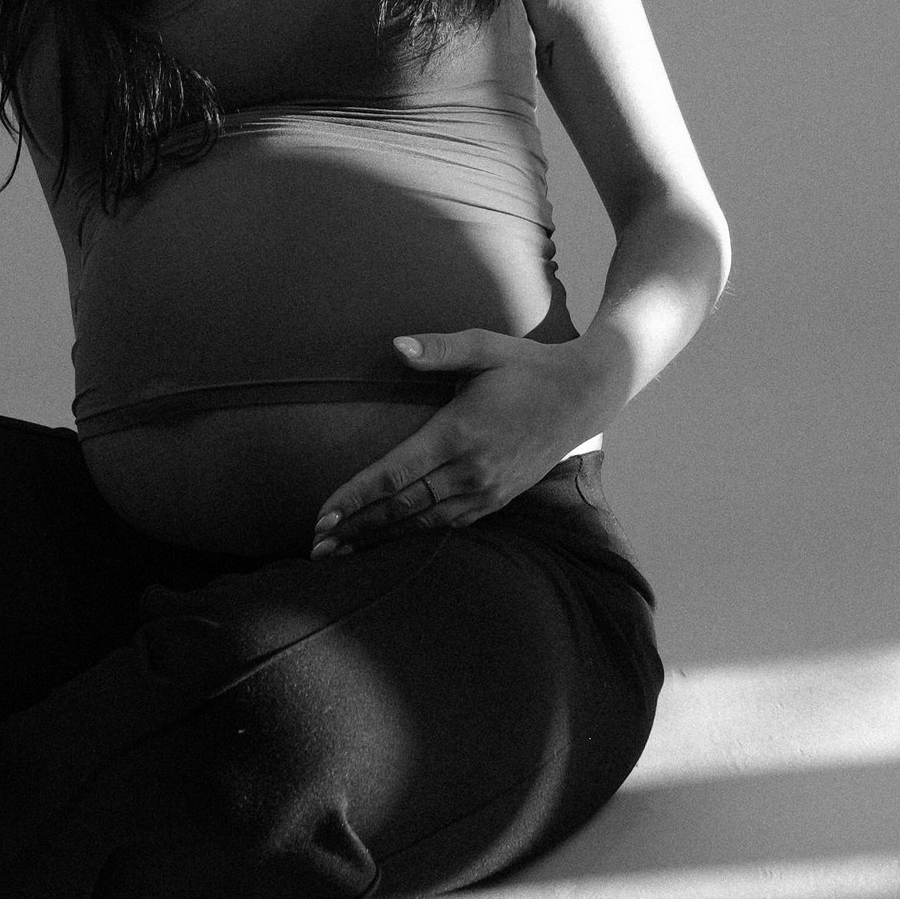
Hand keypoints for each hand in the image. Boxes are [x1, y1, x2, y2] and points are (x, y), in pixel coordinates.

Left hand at [309, 328, 600, 555]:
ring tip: (340, 552)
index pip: (395, 474)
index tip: (321, 515)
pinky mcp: (497, 500)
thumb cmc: (526, 367)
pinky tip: (388, 543)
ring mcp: (486, 491)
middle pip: (401, 509)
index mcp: (459, 433)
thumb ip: (438, 349)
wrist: (583, 397)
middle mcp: (471, 470)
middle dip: (356, 528)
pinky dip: (414, 536)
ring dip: (379, 539)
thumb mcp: (485, 347)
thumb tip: (396, 346)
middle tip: (316, 546)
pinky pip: (448, 525)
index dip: (354, 497)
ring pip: (422, 524)